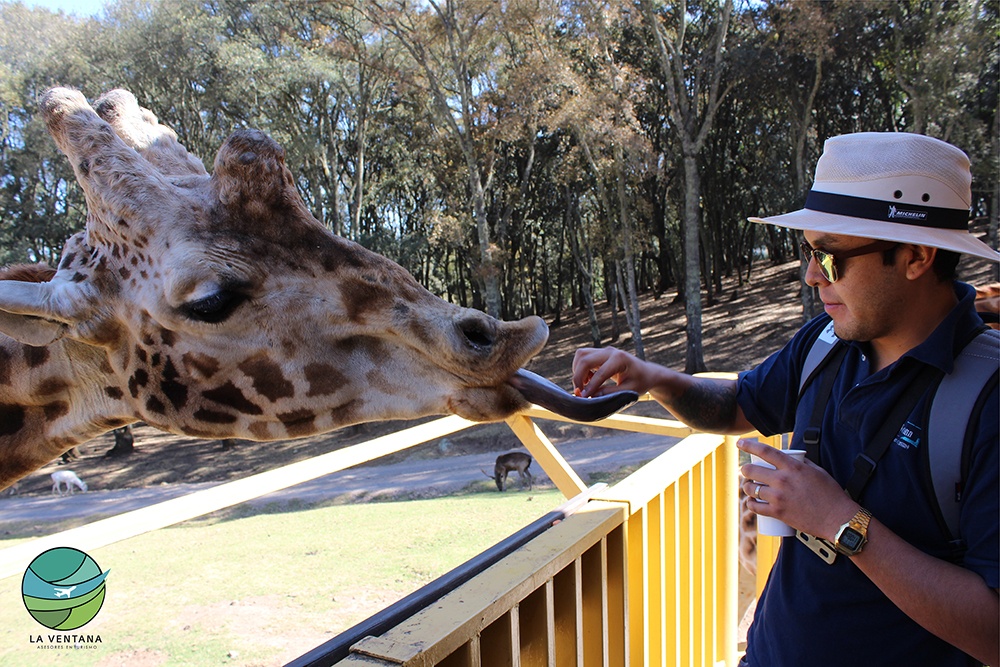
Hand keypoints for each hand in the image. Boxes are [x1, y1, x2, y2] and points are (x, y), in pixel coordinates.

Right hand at [572, 347, 656, 397]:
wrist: (646, 373)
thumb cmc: (640, 382)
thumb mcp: (629, 391)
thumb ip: (610, 393)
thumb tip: (591, 396)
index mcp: (620, 359)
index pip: (600, 372)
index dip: (590, 386)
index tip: (584, 398)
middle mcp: (610, 351)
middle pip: (584, 359)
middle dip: (578, 377)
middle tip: (579, 392)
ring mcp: (604, 351)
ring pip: (581, 355)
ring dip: (578, 371)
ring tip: (585, 385)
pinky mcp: (599, 353)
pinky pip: (583, 357)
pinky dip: (581, 369)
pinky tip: (589, 380)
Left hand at [738, 439, 857, 540]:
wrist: (837, 519)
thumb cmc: (831, 494)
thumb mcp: (818, 471)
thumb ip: (802, 463)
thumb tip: (791, 458)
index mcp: (793, 467)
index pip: (765, 452)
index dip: (749, 445)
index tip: (740, 443)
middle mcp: (783, 480)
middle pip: (752, 470)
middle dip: (745, 470)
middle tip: (746, 472)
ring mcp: (779, 497)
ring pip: (751, 489)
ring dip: (747, 487)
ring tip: (749, 487)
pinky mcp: (778, 513)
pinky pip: (755, 507)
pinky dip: (750, 504)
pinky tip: (750, 502)